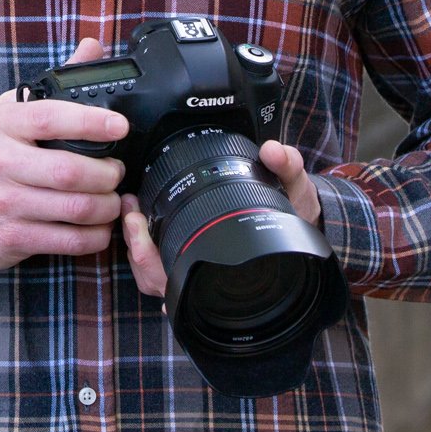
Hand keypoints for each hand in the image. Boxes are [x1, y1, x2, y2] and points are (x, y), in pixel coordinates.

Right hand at [0, 37, 129, 270]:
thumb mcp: (11, 114)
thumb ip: (55, 83)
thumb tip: (91, 47)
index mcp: (1, 124)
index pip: (50, 118)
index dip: (91, 122)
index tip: (120, 126)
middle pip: (70, 171)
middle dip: (108, 174)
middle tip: (117, 172)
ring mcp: (3, 204)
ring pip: (75, 209)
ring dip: (107, 207)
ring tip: (113, 200)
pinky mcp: (10, 239)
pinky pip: (68, 241)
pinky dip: (94, 236)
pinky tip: (99, 227)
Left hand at [122, 139, 321, 298]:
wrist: (301, 228)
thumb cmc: (294, 218)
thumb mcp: (296, 192)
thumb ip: (288, 169)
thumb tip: (273, 151)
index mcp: (230, 268)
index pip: (182, 279)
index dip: (151, 257)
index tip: (138, 221)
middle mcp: (210, 279)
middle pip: (157, 280)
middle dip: (136, 247)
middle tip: (129, 212)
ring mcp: (199, 276)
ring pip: (153, 280)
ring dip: (136, 248)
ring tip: (130, 213)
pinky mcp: (192, 264)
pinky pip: (159, 272)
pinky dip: (144, 251)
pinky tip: (139, 221)